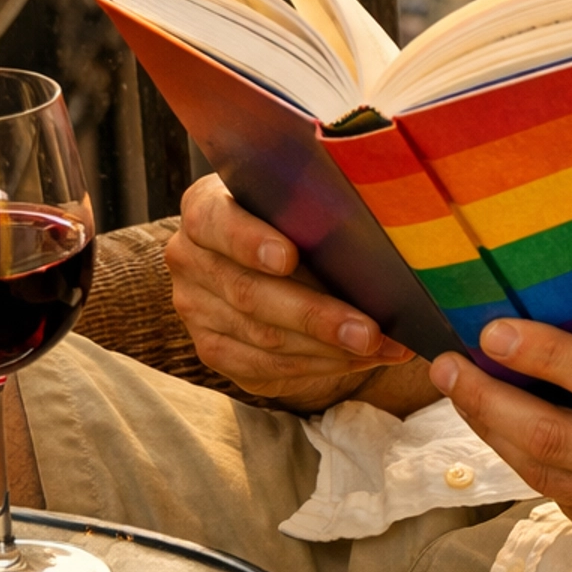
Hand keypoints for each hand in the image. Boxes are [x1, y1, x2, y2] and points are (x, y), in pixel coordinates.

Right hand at [166, 174, 417, 413]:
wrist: (271, 261)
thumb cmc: (296, 221)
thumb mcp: (301, 204)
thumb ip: (320, 212)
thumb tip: (381, 242)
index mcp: (205, 208)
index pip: (214, 221)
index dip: (249, 241)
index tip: (287, 257)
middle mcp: (190, 258)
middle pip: (248, 292)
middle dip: (315, 316)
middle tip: (368, 331)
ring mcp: (196, 309)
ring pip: (262, 337)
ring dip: (328, 348)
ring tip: (381, 347)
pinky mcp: (213, 349)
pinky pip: (266, 367)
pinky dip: (320, 366)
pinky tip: (359, 360)